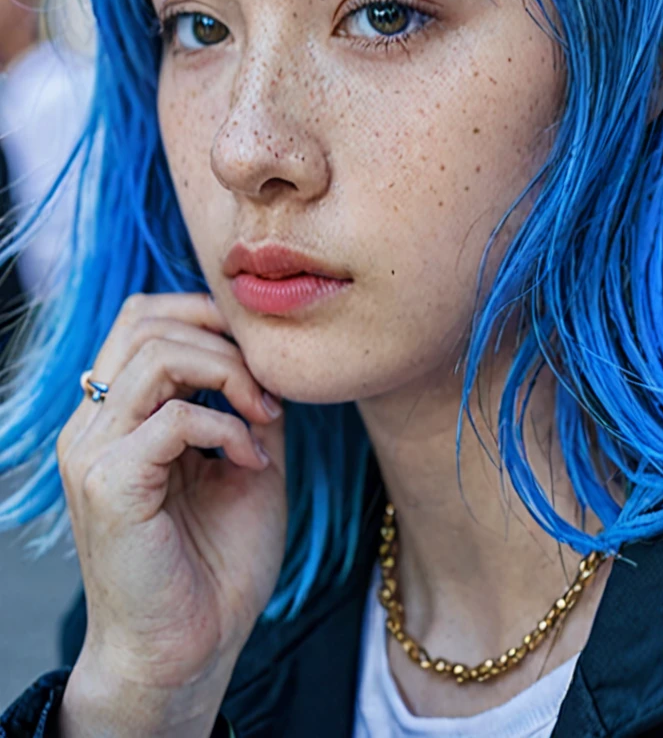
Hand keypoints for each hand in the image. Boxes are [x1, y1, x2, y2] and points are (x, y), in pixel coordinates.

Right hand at [56, 292, 285, 736]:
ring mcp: (92, 451)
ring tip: (264, 417)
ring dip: (228, 374)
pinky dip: (227, 428)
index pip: (142, 318)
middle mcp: (92, 425)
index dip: (205, 314)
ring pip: (155, 354)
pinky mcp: (109, 483)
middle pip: (143, 320)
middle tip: (266, 387)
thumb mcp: (246, 459)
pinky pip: (173, 417)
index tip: (260, 356)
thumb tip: (269, 353)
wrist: (190, 650)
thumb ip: (248, 402)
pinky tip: (252, 461)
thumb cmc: (216, 562)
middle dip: (221, 337)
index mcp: (117, 415)